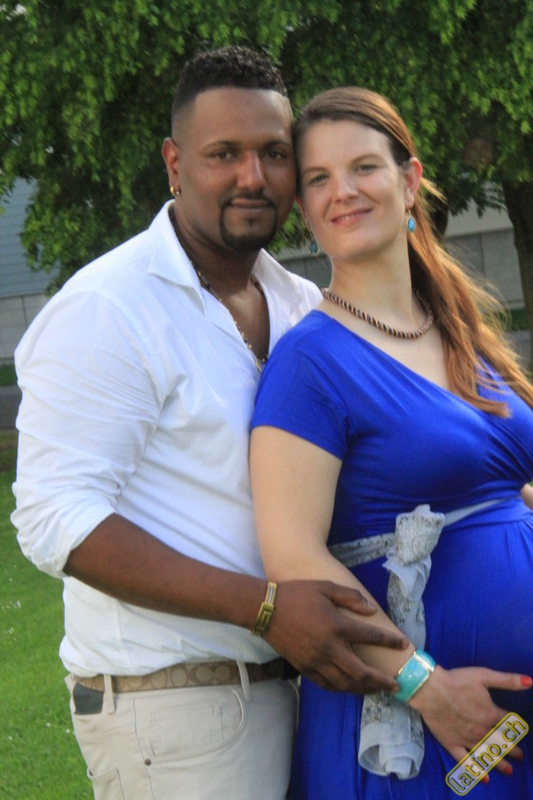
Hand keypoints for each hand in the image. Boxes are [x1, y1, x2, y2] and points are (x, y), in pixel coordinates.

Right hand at [265, 580, 408, 693]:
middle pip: (361, 673)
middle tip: (394, 685)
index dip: (390, 641)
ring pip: (345, 684)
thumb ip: (350, 597)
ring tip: (375, 690)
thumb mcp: (326, 587)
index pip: (370, 636)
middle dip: (381, 681)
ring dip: (363, 689)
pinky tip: (349, 688)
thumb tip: (372, 610)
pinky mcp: (305, 668)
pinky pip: (327, 684)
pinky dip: (341, 689)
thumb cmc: (297, 594)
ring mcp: (316, 661)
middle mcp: (329, 648)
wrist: (266, 610)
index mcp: (337, 626)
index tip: (404, 644)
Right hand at [410, 666, 530, 777]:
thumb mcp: (484, 675)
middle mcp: (482, 730)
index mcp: (491, 714)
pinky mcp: (452, 744)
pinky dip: (476, 771)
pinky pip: (466, 761)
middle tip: (520, 756)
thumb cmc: (457, 680)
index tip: (519, 730)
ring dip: (500, 763)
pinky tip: (485, 779)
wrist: (430, 689)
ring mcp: (467, 740)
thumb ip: (507, 681)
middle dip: (512, 750)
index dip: (516, 727)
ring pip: (487, 755)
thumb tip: (530, 682)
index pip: (509, 724)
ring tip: (509, 770)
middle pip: (501, 743)